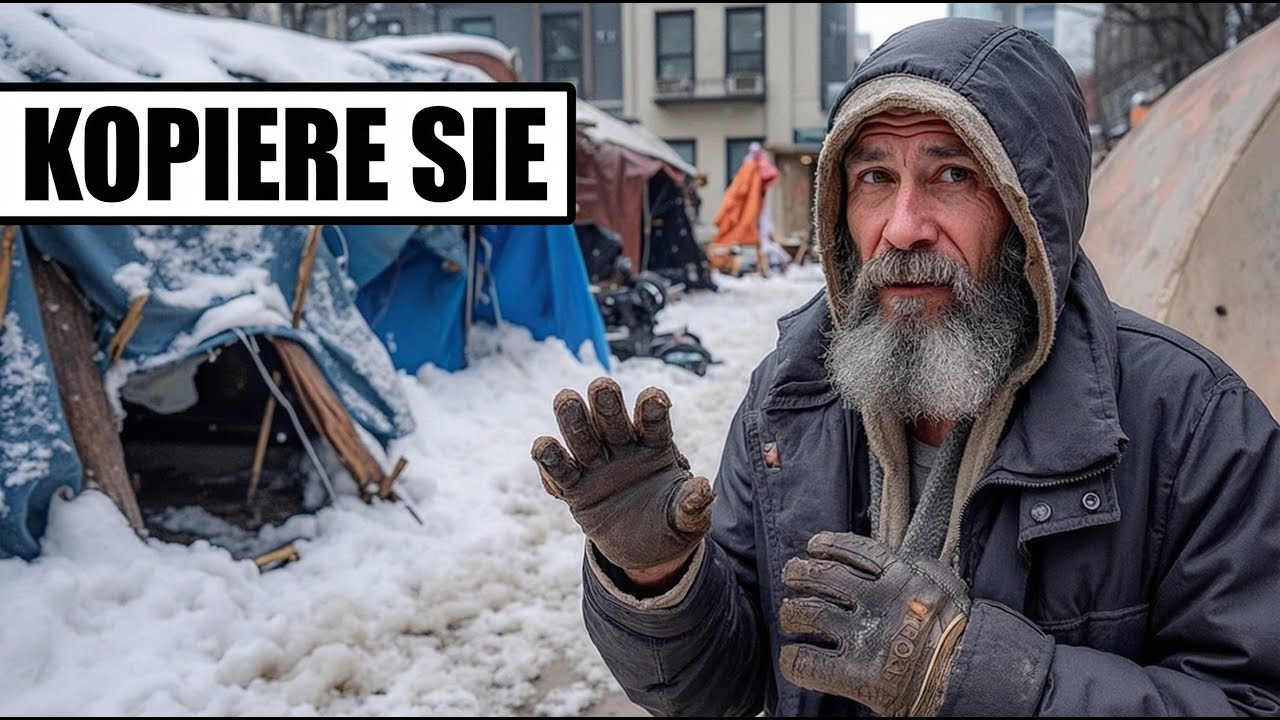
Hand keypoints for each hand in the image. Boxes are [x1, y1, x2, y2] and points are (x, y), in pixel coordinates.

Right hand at [531, 377, 713, 574]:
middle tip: (602, 385)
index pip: (654, 424)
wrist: (647, 548)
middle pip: (613, 421)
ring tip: (566, 398)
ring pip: (583, 438)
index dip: (653, 410)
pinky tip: (544, 446)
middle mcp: (623, 449)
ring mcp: (597, 466)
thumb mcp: (689, 519)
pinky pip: (562, 472)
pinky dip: (551, 460)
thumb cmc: (672, 522)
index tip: (653, 396)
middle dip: (607, 403)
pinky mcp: (576, 489)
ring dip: (574, 419)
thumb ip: (693, 505)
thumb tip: (703, 489)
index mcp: (656, 447)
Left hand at [778, 532, 970, 716]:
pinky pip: (809, 663)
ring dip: (792, 612)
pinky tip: (792, 656)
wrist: (969, 678)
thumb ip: (920, 568)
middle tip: (791, 574)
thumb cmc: (960, 634)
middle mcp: (878, 603)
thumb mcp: (947, 585)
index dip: (828, 544)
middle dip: (800, 573)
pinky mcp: (857, 675)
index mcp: (901, 579)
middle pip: (822, 577)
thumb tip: (904, 559)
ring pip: (810, 614)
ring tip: (789, 614)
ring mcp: (865, 638)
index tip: (814, 545)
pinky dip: (794, 659)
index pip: (854, 550)